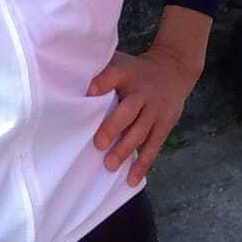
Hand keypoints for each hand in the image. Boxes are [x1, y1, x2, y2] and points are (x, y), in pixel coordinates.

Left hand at [88, 41, 200, 185]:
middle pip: (129, 110)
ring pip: (141, 132)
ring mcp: (156, 110)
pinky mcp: (165, 125)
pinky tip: (131, 179)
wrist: (173, 71)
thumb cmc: (135, 71)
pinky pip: (153, 147)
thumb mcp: (122, 63)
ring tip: (110, 165)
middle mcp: (144, 92)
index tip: (89, 91)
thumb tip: (68, 80)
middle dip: (113, 127)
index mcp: (128, 74)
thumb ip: (101, 71)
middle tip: (98, 144)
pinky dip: (142, 164)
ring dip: (125, 150)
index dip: (103, 82)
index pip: (115, 75)